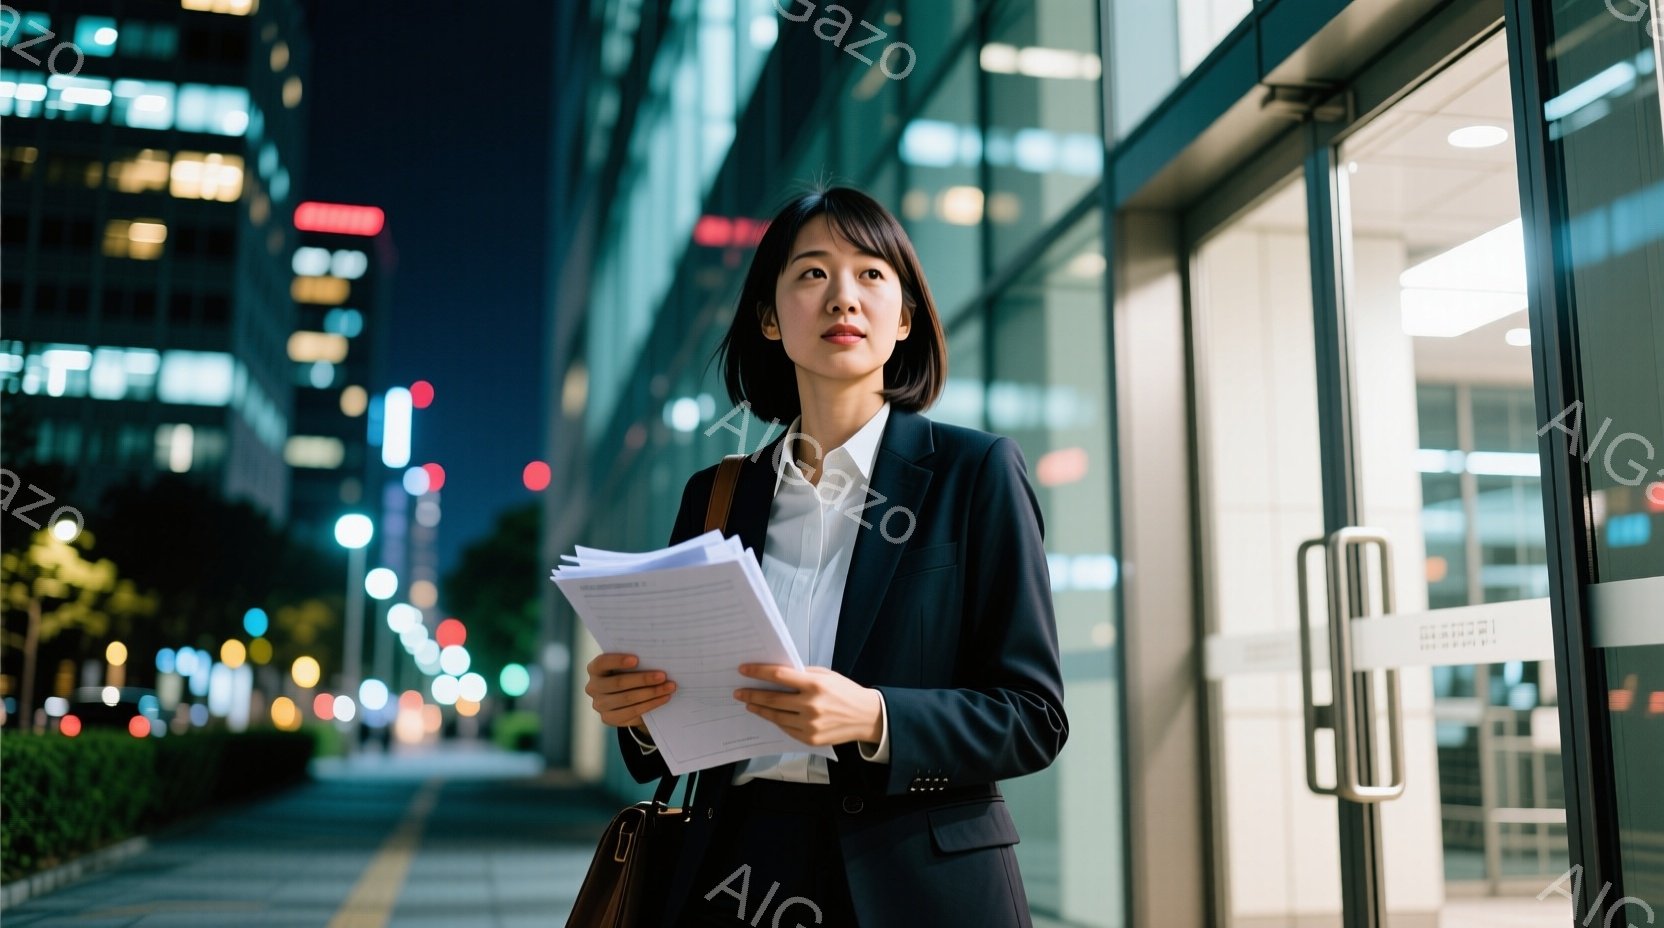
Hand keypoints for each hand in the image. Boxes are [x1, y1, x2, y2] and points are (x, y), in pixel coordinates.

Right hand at [584, 652, 676, 730]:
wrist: (627, 698)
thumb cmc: (629, 673)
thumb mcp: (628, 666)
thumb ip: (635, 662)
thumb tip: (657, 657)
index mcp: (594, 669)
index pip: (602, 662)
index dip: (618, 661)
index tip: (637, 659)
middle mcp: (593, 687)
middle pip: (618, 682)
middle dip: (643, 679)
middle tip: (663, 675)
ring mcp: (599, 705)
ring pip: (627, 698)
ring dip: (651, 692)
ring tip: (669, 687)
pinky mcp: (608, 718)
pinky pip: (632, 712)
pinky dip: (651, 704)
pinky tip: (664, 698)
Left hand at [733, 664, 882, 746]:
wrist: (866, 717)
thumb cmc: (845, 692)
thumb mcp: (826, 675)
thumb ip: (803, 674)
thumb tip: (776, 673)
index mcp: (815, 685)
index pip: (779, 676)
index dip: (758, 672)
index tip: (744, 669)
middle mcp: (811, 705)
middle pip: (772, 698)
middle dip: (752, 693)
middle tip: (738, 691)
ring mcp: (810, 724)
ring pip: (776, 716)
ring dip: (759, 708)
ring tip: (749, 703)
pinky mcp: (810, 739)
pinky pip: (786, 729)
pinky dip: (775, 720)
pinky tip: (769, 714)